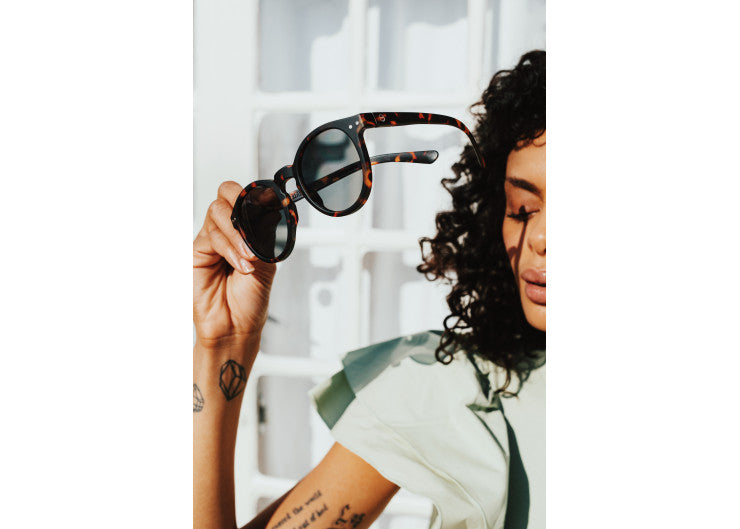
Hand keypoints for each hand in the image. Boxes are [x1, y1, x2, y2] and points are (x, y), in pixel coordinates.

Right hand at [193, 181, 276, 350]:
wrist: (237, 326)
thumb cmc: (251, 300)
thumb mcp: (267, 263)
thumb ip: (264, 236)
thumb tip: (268, 214)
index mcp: (245, 231)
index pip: (244, 198)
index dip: (255, 194)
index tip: (272, 203)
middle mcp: (226, 232)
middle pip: (225, 194)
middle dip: (241, 202)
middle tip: (253, 222)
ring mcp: (209, 241)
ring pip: (217, 212)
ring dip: (238, 233)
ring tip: (249, 257)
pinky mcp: (196, 253)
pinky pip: (211, 237)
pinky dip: (229, 248)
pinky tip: (241, 265)